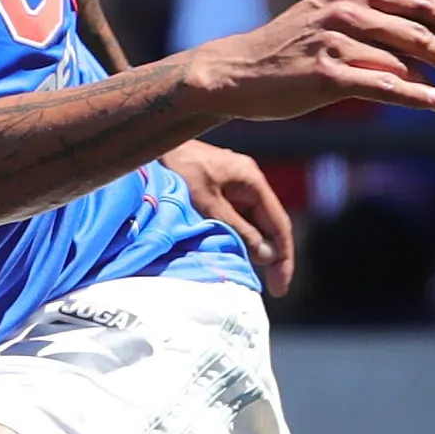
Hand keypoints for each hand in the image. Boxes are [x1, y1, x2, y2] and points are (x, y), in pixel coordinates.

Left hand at [163, 138, 294, 294]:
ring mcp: (233, 185)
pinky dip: (236, 236)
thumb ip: (237, 229)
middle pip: (268, 225)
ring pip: (251, 223)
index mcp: (252, 180)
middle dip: (269, 256)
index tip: (280, 287)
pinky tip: (231, 255)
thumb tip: (264, 255)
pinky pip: (235, 217)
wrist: (151, 145)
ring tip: (249, 275)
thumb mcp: (207, 204)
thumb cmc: (176, 170)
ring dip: (251, 248)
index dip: (283, 257)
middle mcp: (248, 181)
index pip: (279, 224)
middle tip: (271, 288)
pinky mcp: (218, 189)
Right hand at [178, 0, 434, 121]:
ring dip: (434, 74)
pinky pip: (385, 85)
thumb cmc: (284, 50)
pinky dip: (415, 95)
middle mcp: (344, 11)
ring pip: (404, 58)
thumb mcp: (325, 19)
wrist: (234, 72)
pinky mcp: (325, 76)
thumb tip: (422, 45)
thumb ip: (369, 21)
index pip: (415, 1)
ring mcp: (334, 42)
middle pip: (417, 30)